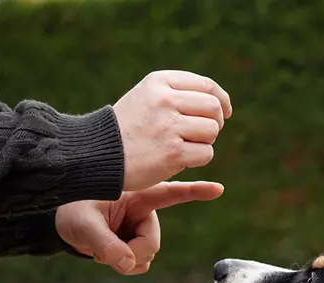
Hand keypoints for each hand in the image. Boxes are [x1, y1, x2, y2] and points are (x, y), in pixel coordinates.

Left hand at [56, 181, 223, 274]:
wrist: (60, 223)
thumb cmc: (70, 211)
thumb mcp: (83, 225)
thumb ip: (105, 245)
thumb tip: (127, 264)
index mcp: (137, 194)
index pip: (171, 192)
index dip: (195, 191)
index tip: (219, 189)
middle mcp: (143, 211)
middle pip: (152, 243)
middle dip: (132, 254)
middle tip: (105, 254)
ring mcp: (139, 229)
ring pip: (146, 256)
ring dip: (125, 260)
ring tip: (100, 249)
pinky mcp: (133, 243)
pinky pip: (139, 263)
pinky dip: (123, 265)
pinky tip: (105, 255)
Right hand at [113, 71, 231, 191]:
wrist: (99, 154)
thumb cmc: (127, 128)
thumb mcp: (146, 97)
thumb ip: (177, 93)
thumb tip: (220, 103)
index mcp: (159, 82)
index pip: (206, 85)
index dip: (221, 100)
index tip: (224, 112)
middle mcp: (164, 100)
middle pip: (213, 107)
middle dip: (216, 122)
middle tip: (205, 133)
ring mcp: (168, 126)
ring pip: (212, 130)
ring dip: (205, 142)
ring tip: (186, 146)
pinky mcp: (172, 153)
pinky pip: (206, 153)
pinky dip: (199, 158)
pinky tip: (181, 159)